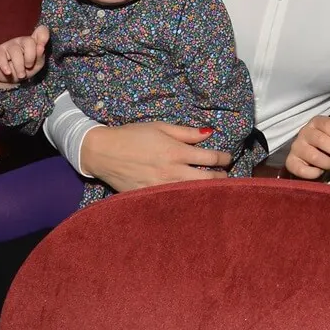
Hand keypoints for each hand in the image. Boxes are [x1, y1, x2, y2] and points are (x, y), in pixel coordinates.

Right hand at [0, 26, 49, 87]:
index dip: (43, 36)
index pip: (42, 31)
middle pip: (29, 41)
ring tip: (21, 75)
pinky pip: (2, 57)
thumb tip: (41, 47)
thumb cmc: (26, 69)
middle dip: (30, 57)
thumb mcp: (37, 65)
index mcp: (34, 42)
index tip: (42, 47)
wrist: (9, 79)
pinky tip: (8, 72)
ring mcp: (9, 44)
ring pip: (15, 51)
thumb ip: (40, 56)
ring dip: (19, 66)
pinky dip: (5, 66)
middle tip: (29, 67)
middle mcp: (22, 40)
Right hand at [80, 122, 232, 192]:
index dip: (224, 158)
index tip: (227, 159)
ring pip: (193, 193)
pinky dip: (185, 200)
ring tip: (213, 189)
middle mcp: (171, 171)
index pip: (210, 158)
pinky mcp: (149, 197)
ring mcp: (161, 187)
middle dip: (221, 178)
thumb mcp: (160, 127)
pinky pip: (173, 202)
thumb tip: (209, 134)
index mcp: (176, 152)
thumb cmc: (132, 135)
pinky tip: (190, 199)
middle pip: (207, 180)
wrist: (102, 152)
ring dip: (206, 191)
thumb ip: (186, 132)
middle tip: (225, 176)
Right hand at [285, 115, 329, 179]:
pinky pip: (303, 170)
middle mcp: (303, 133)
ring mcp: (296, 147)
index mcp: (316, 123)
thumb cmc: (326, 144)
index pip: (326, 124)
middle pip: (320, 140)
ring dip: (328, 163)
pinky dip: (315, 173)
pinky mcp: (290, 162)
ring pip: (314, 156)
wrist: (308, 157)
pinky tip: (320, 171)